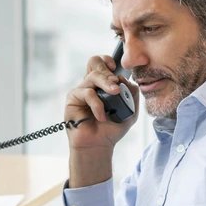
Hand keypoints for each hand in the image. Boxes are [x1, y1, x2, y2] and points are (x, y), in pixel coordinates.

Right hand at [65, 55, 138, 186]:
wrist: (99, 145)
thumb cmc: (112, 129)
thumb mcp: (130, 110)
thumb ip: (132, 94)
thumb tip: (126, 80)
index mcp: (103, 84)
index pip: (101, 63)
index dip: (107, 61)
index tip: (116, 69)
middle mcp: (91, 84)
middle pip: (95, 63)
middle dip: (108, 72)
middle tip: (117, 85)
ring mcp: (81, 90)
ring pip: (93, 77)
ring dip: (106, 84)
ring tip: (115, 94)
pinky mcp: (73, 99)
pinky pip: (87, 93)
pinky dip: (97, 104)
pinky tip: (102, 116)